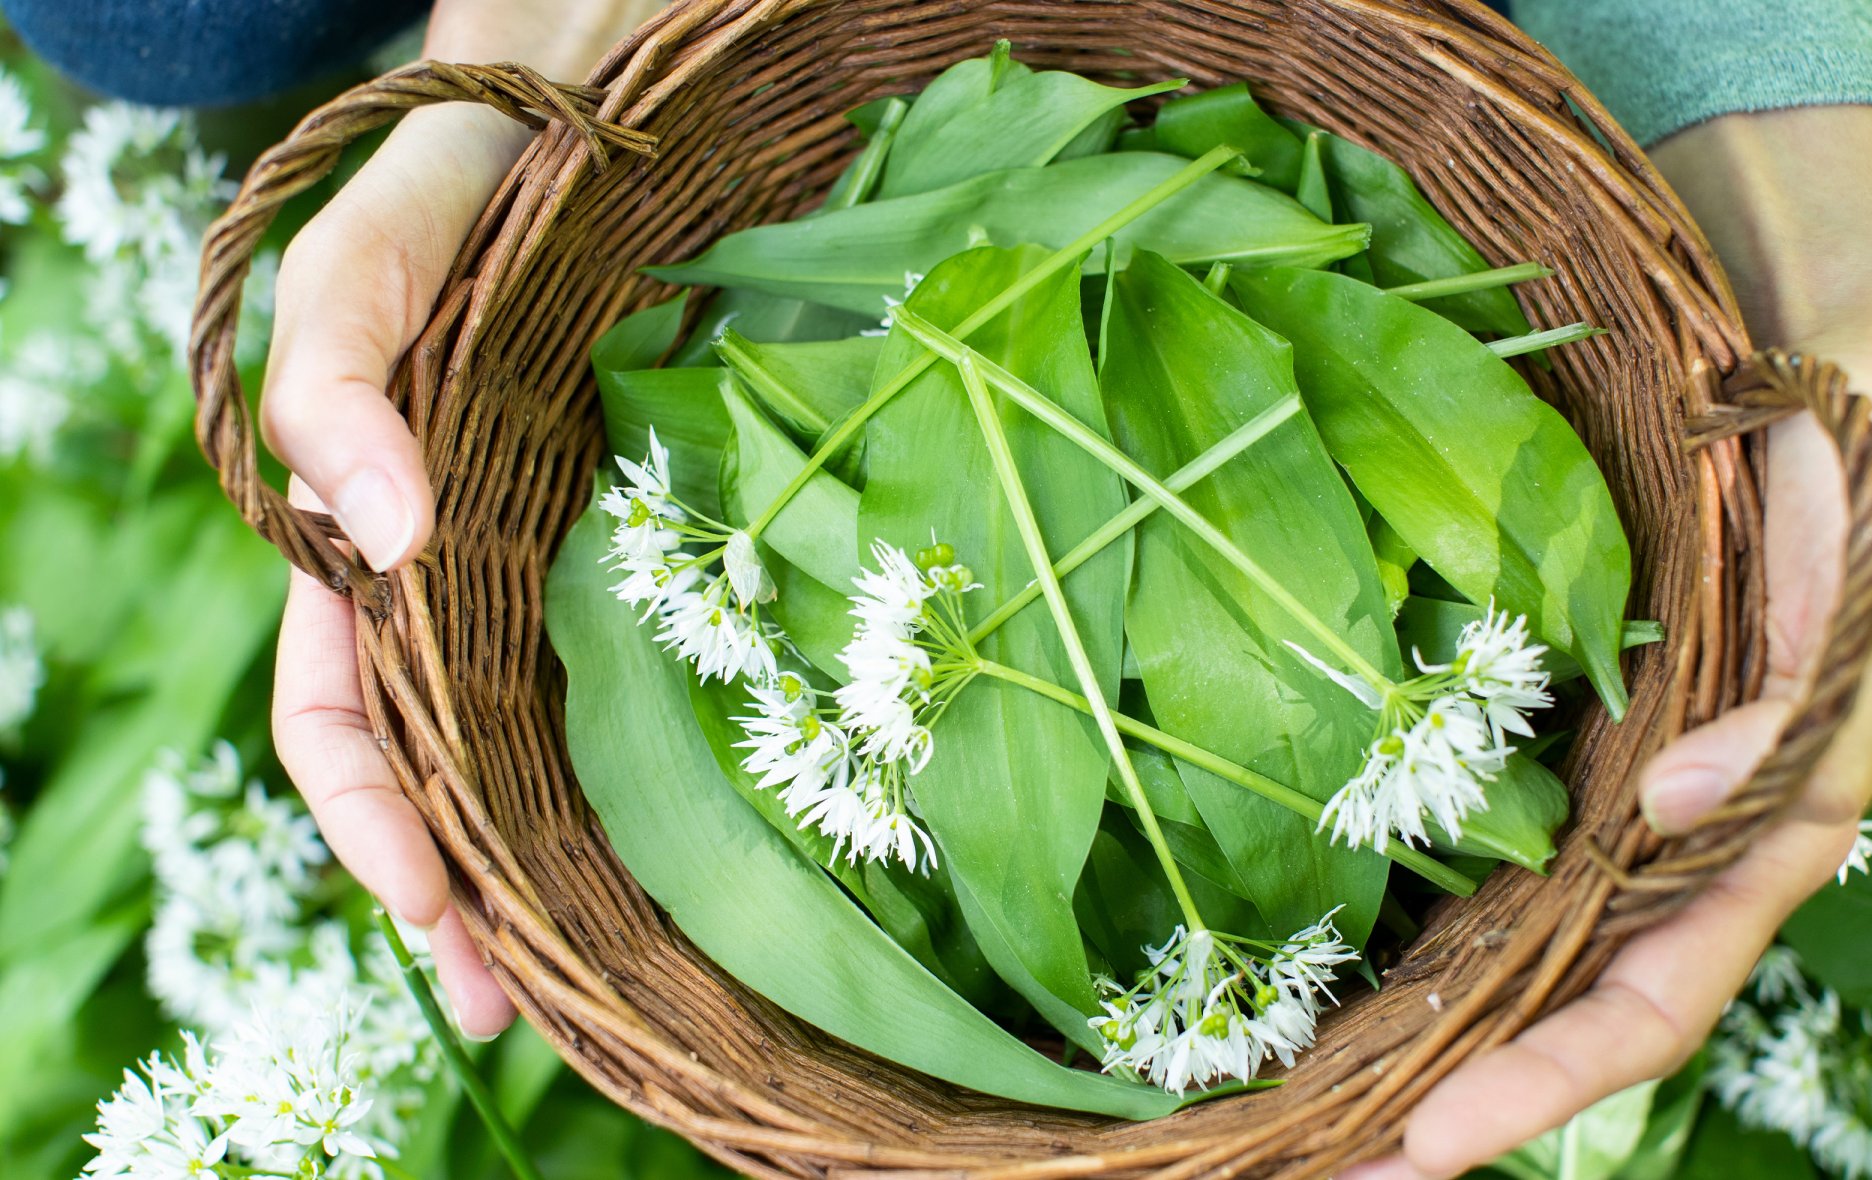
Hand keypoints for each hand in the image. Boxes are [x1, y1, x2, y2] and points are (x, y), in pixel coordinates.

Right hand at [265, 0, 657, 1036]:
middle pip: (443, 763)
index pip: (337, 714)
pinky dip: (651, 764)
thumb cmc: (478, 158)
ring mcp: (563, 550)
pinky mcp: (658, 524)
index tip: (447, 930)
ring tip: (612, 975)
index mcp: (373, 523)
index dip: (374, 832)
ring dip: (559, 862)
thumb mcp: (381, 242)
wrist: (605, 84)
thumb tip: (383, 540)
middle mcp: (464, 558)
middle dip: (468, 895)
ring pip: (542, 736)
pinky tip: (709, 837)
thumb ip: (339, 366)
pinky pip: (643, 663)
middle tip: (529, 1011)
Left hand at [1346, 106, 1871, 1177]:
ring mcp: (1628, 773)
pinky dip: (1432, 908)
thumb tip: (1685, 809)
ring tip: (1311, 1098)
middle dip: (1472, 1094)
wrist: (1788, 316)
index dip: (1557, 1079)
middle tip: (1330, 1163)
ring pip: (1533, 938)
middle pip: (1581, 999)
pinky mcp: (1572, 713)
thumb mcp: (1863, 537)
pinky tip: (1344, 947)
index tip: (1428, 1143)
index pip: (1667, 988)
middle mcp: (1695, 817)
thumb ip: (1806, 679)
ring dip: (1435, 1025)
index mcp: (1784, 805)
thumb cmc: (1841, 425)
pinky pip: (1499, 835)